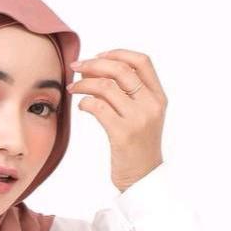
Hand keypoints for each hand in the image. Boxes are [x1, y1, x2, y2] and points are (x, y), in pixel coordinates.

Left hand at [66, 49, 166, 192]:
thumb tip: (94, 68)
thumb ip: (127, 93)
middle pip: (120, 69)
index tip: (98, 56)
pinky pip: (98, 107)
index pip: (142, 61)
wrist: (143, 178)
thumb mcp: (142, 116)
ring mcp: (139, 119)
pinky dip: (85, 102)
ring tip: (72, 88)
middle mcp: (152, 105)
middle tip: (75, 67)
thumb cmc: (136, 146)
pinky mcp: (123, 134)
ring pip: (106, 87)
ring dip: (83, 83)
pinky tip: (81, 106)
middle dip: (93, 64)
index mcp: (158, 97)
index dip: (117, 53)